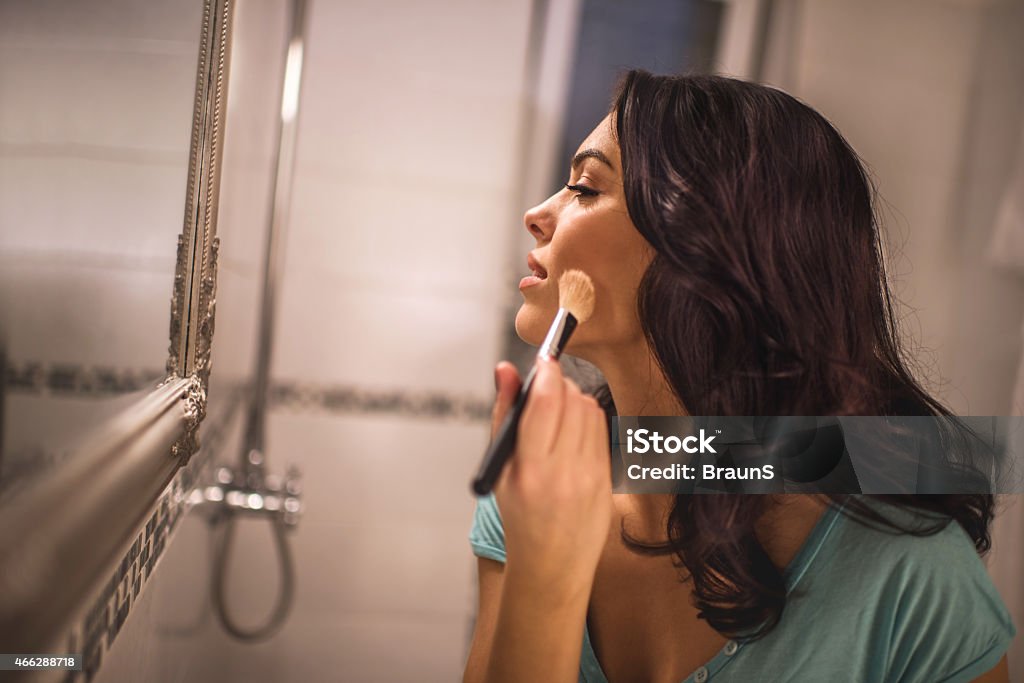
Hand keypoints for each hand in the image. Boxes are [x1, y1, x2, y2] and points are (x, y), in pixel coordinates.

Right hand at [489, 359, 612, 596]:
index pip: (546, 404)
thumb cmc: (520, 518)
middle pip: (572, 402)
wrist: (552, 566)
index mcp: (530, 471)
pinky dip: (587, 420)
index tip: (542, 360)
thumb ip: (504, 414)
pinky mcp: (608, 481)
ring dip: (573, 398)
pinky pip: (602, 431)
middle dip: (559, 383)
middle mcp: (564, 474)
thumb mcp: (501, 469)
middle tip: (545, 385)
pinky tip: (572, 431)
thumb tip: (505, 369)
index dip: (546, 372)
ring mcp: (591, 478)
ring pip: (591, 412)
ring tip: (556, 410)